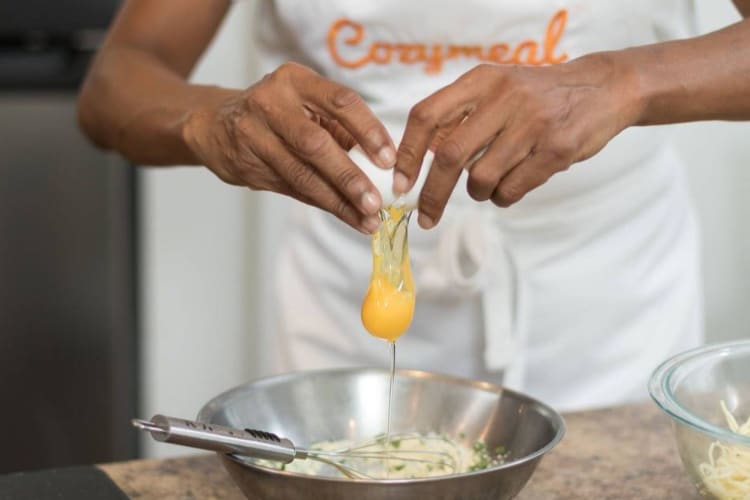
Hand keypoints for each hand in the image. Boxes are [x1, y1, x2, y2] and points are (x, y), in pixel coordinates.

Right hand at [182, 62, 396, 233]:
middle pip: (316, 144)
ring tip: (367, 219)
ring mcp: (253, 135)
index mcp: (296, 80)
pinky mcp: (247, 165)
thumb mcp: (308, 106)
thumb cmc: (279, 114)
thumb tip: (387, 167)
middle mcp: (271, 103)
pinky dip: (324, 204)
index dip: (368, 131)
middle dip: (349, 177)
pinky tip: (348, 216)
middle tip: (376, 202)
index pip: (340, 101)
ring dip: (338, 201)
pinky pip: (293, 189)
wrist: (216, 125)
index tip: (389, 160)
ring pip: (302, 174)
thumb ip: (342, 129)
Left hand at [394, 53, 642, 228]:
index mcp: (481, 80)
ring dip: (478, 193)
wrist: (603, 88)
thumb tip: (416, 158)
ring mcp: (533, 123)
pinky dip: (503, 198)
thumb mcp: (497, 87)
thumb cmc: (537, 96)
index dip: (408, 153)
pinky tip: (512, 186)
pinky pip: (512, 190)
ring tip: (490, 184)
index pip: (427, 115)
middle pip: (449, 156)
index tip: (400, 183)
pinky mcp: (557, 149)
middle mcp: (504, 97)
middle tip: (426, 217)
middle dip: (432, 194)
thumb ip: (460, 114)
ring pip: (481, 179)